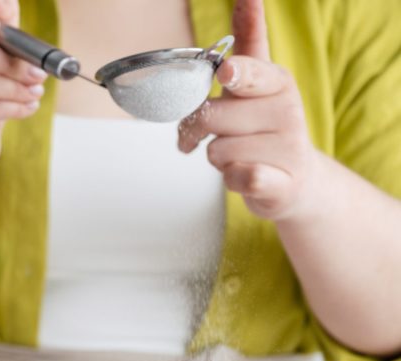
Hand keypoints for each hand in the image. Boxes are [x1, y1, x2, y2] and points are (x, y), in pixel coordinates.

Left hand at [177, 0, 318, 221]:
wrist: (294, 180)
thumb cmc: (263, 128)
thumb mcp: (257, 83)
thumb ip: (249, 43)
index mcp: (276, 82)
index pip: (250, 72)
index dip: (236, 73)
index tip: (228, 73)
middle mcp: (286, 111)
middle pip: (210, 116)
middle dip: (199, 130)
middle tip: (218, 134)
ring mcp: (287, 148)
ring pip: (215, 150)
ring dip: (216, 158)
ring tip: (239, 155)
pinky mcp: (281, 183)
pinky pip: (239, 177)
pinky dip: (231, 179)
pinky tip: (245, 175)